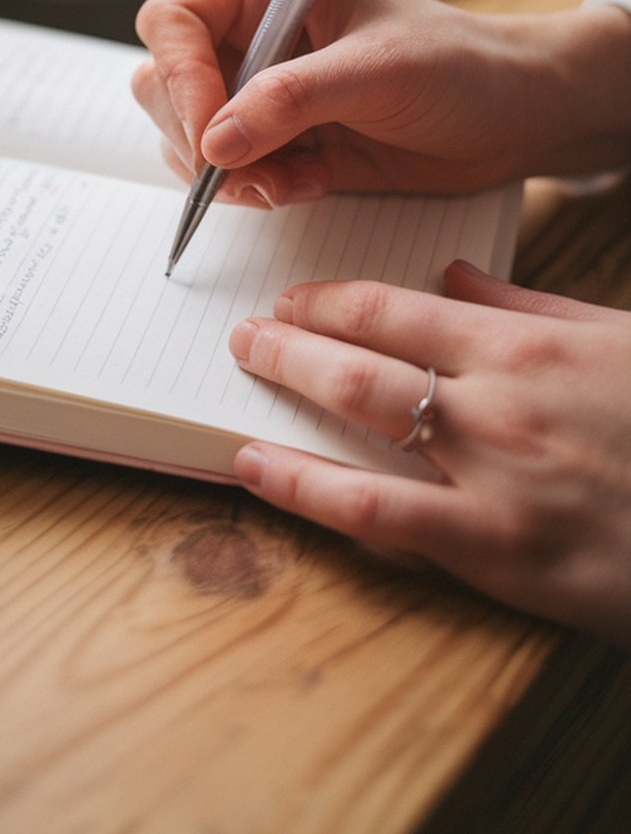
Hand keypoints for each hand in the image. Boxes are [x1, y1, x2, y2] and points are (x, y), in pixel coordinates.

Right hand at [133, 0, 630, 205]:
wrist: (510, 117)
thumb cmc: (458, 66)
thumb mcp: (376, 72)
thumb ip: (290, 100)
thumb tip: (214, 141)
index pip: (173, 18)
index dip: (178, 75)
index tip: (209, 130)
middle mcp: (251, 33)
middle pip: (165, 82)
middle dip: (198, 134)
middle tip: (244, 168)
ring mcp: (259, 89)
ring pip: (188, 135)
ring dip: (229, 171)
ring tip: (289, 180)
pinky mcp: (276, 139)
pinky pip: (228, 172)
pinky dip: (255, 189)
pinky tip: (307, 185)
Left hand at [227, 262, 630, 644]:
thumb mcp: (617, 341)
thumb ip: (529, 309)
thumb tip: (456, 280)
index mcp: (526, 346)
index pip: (398, 309)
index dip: (333, 301)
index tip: (294, 299)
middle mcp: (497, 402)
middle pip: (364, 358)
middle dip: (292, 340)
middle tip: (247, 332)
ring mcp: (492, 478)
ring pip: (360, 423)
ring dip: (287, 394)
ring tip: (241, 378)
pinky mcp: (497, 553)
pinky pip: (378, 517)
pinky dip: (305, 491)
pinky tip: (257, 471)